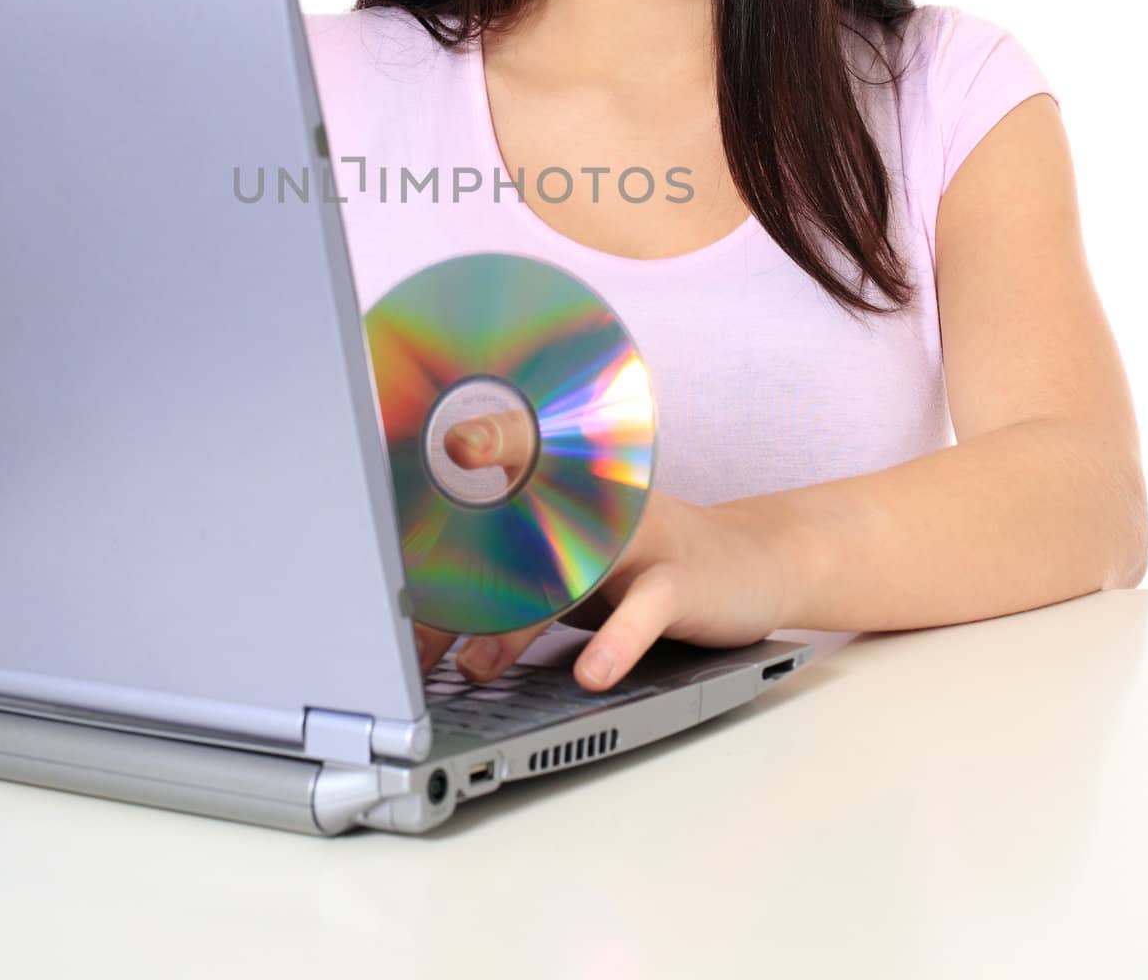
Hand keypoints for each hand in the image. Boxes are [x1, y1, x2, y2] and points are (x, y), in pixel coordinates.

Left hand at [413, 410, 792, 692]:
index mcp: (563, 484)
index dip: (441, 476)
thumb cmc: (641, 564)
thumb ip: (506, 589)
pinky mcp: (684, 577)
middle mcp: (595, 499)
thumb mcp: (572, 567)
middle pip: (512, 537)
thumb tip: (419, 633)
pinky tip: (590, 672)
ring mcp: (640, 534)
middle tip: (408, 640)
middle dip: (456, 593)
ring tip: (475, 667)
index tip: (396, 497)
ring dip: (516, 624)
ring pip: (566, 571)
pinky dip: (616, 639)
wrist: (752, 562)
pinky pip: (645, 607)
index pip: (493, 475)